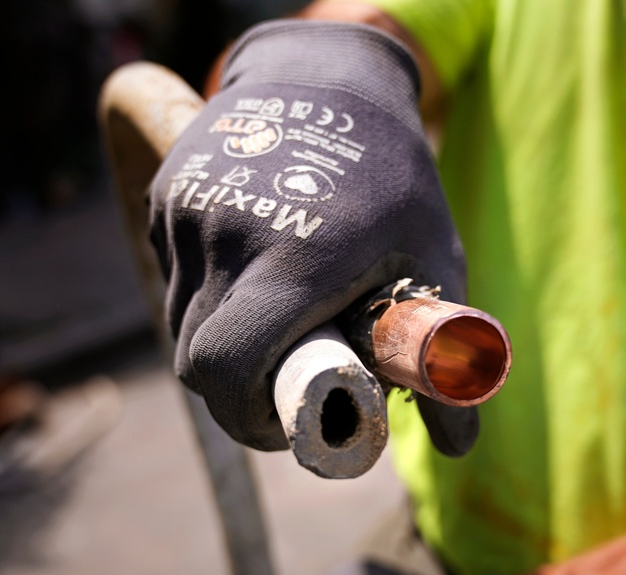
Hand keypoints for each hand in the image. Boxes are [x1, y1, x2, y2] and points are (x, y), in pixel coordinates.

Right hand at [148, 19, 475, 453]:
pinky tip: (252, 288)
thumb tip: (459, 448)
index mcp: (300, 253)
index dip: (250, 418)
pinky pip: (176, 282)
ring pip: (182, 326)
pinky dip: (207, 306)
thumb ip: (443, 357)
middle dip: (238, 396)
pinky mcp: (167, 198)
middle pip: (198, 363)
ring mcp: (188, 211)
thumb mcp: (434, 257)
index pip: (229, 367)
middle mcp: (230, 231)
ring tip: (276, 337)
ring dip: (221, 352)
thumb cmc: (394, 177)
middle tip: (287, 391)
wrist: (329, 76)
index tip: (287, 425)